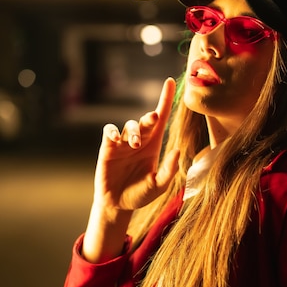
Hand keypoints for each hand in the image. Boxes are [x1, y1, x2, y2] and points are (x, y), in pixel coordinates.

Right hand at [94, 77, 179, 212]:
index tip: (170, 81)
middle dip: (150, 116)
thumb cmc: (140, 194)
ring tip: (134, 144)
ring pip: (129, 125)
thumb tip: (178, 151)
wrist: (118, 204)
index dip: (166, 99)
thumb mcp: (158, 186)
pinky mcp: (108, 148)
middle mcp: (140, 140)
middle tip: (153, 119)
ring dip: (133, 131)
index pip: (162, 118)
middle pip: (146, 120)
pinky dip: (112, 131)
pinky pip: (109, 131)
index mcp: (154, 145)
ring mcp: (123, 143)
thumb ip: (168, 170)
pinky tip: (116, 139)